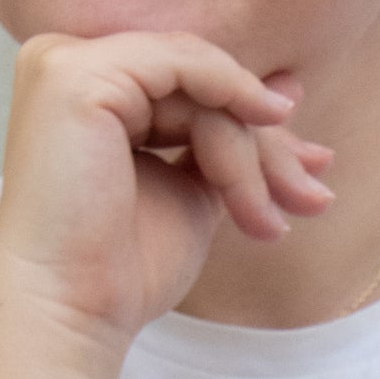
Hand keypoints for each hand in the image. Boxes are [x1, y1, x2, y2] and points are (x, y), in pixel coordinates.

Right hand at [0, 30, 334, 355]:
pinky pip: (182, 64)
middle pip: (196, 83)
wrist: (73, 314)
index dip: (255, 127)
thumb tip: (285, 90)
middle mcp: (66, 63)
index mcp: (86, 91)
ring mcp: (66, 64)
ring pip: (196, 79)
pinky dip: (232, 95)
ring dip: (248, 149)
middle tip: (313, 198)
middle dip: (265, 144)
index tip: (313, 167)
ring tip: (271, 217)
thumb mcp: (190, 191)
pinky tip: (267, 130)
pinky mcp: (75, 76)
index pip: (188, 90)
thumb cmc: (122, 272)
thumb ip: (226, 140)